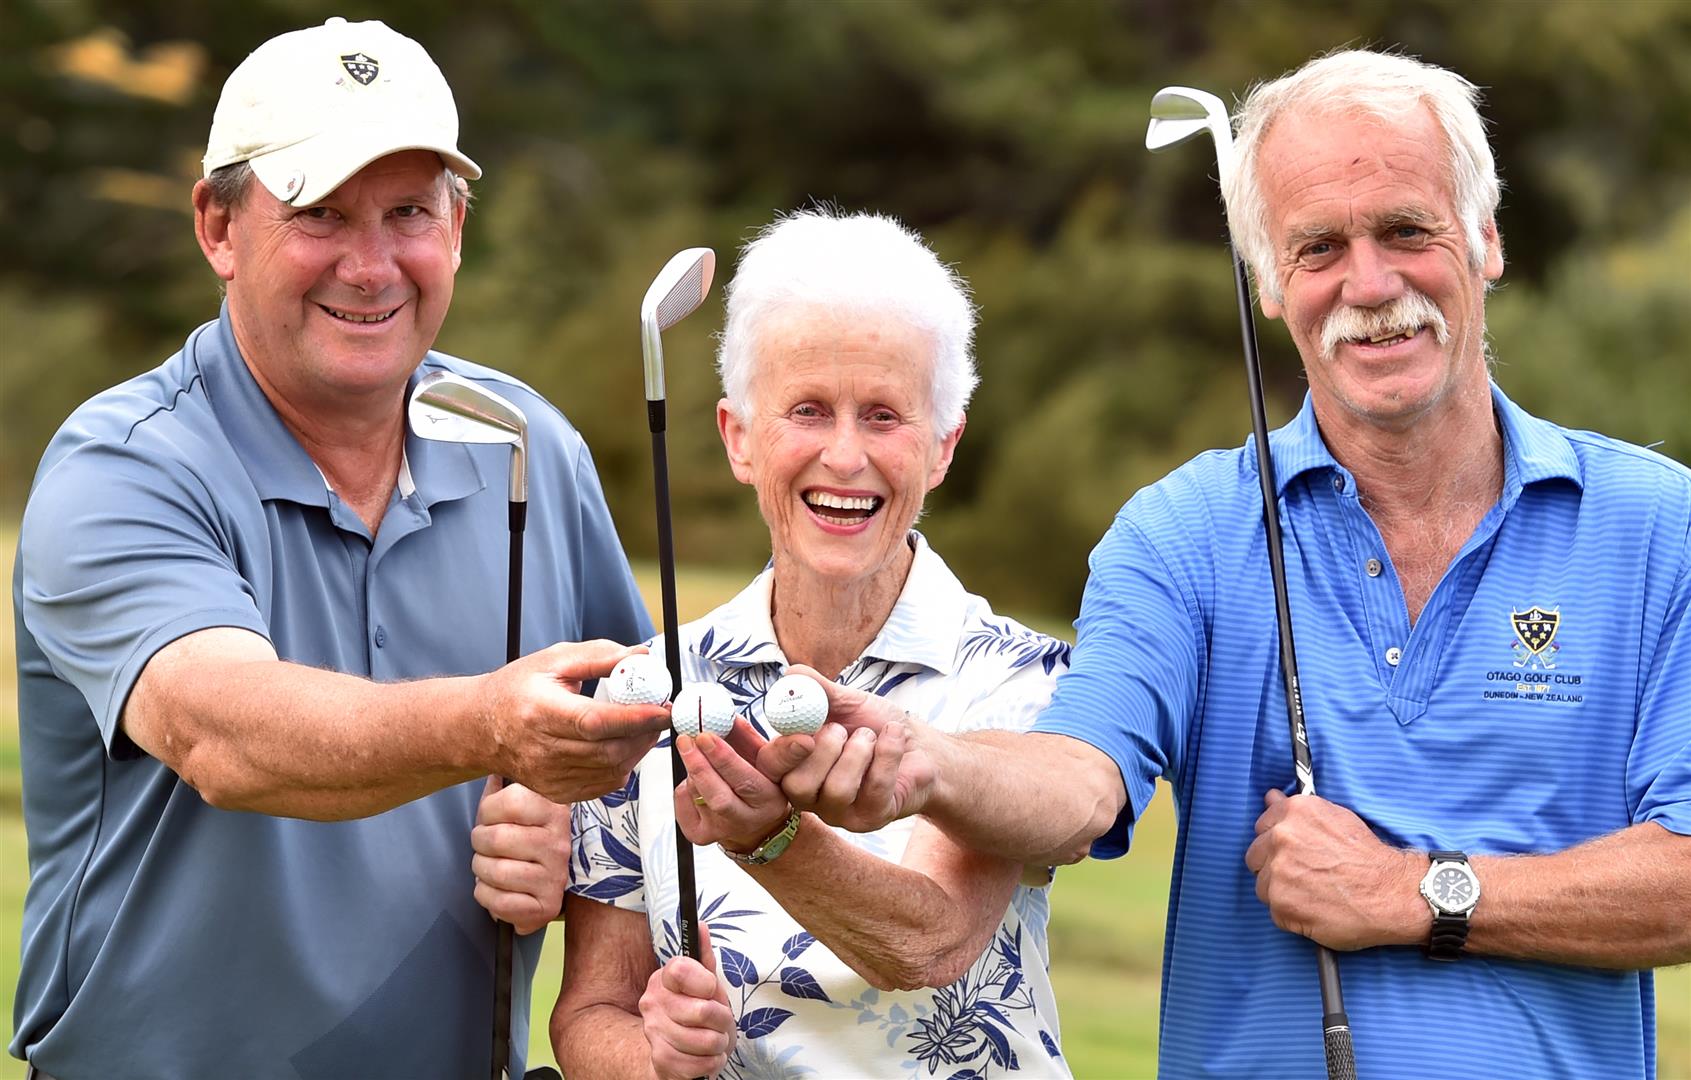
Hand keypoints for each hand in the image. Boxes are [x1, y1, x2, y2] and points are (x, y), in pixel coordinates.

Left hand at [470, 776, 569, 934]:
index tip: (490, 817)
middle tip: (485, 845)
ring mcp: (556, 876)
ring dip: (481, 870)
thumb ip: (500, 787)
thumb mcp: (514, 806)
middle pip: (496, 838)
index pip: (510, 801)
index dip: (487, 810)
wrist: (541, 883)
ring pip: (495, 871)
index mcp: (554, 810)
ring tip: (489, 867)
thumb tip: (489, 765)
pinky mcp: (548, 906)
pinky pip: (498, 901)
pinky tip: (495, 888)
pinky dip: (486, 895)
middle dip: (479, 843)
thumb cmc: (520, 838)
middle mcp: (560, 842)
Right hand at [480, 640, 670, 802]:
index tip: (662, 707)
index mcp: (540, 711)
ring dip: (638, 749)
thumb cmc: (516, 690)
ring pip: (610, 769)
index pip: (595, 721)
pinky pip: (602, 785)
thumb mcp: (554, 660)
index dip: (634, 717)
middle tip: (661, 714)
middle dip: (645, 733)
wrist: (480, 727)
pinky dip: (622, 765)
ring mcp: (548, 776)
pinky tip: (624, 746)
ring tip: (646, 727)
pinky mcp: (555, 792)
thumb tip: (641, 656)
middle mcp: (542, 749)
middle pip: (608, 750)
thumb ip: (601, 656)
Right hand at [640, 920, 734, 1079]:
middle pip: (702, 1011)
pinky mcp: (660, 1060)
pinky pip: (700, 1064)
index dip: (705, 983)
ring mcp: (653, 1032)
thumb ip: (704, 959)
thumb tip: (701, 925)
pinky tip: (706, 1057)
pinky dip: (711, 1063)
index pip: (682, 969)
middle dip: (722, 1021)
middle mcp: (652, 1003)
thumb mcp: (708, 987)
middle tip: (718, 1023)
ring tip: (712, 1040)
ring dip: (718, 1044)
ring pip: (705, 1041)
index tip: (710, 990)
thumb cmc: (698, 1018)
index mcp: (663, 979)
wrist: (679, 1055)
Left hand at [674, 719, 791, 850]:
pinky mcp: (700, 835)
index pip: (745, 780)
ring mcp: (721, 831)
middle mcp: (745, 820)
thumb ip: (749, 739)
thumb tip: (728, 716)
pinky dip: (684, 786)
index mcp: (768, 800)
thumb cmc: (761, 786)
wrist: (757, 826)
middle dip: (698, 764)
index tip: (706, 736)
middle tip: (686, 739)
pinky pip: (683, 803)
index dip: (723, 758)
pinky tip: (694, 780)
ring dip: (692, 770)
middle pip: (717, 794)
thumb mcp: (765, 762)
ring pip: (697, 796)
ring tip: (696, 754)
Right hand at [755, 665, 934, 832]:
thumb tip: (791, 674)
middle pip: (797, 787)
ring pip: (837, 789)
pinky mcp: (871, 818)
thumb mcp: (847, 703)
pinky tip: (894, 738)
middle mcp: (811, 794)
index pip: (770, 768)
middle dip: (825, 751)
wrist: (920, 744)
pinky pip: (874, 788)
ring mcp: (840, 811)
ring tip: (871, 736)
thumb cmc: (875, 725)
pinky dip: (887, 753)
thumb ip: (818, 691)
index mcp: (794, 764)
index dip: (782, 753)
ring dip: (859, 751)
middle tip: (843, 730)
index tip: (804, 735)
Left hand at [1244, 789, 1427, 950]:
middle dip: (1274, 867)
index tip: (1293, 853)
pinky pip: (1275, 912)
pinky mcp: (1282, 905)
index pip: (1261, 827)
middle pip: (1255, 857)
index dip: (1276, 843)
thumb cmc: (1368, 857)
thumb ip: (1295, 810)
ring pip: (1263, 886)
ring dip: (1283, 892)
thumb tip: (1270, 797)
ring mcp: (1278, 872)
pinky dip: (1292, 915)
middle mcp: (1281, 838)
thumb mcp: (1335, 818)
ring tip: (1314, 893)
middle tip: (1305, 876)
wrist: (1392, 893)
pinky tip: (1316, 909)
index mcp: (1293, 812)